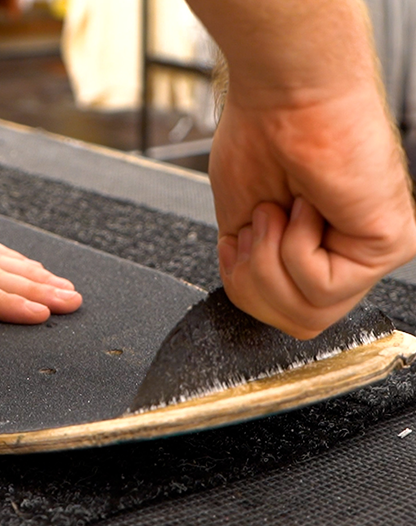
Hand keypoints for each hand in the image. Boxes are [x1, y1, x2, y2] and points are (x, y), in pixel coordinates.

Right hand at [212, 83, 415, 338]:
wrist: (280, 97)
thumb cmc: (260, 138)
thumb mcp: (241, 222)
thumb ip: (254, 265)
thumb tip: (252, 292)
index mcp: (318, 247)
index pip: (288, 313)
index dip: (248, 288)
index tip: (241, 241)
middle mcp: (350, 252)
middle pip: (298, 324)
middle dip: (256, 281)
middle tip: (261, 224)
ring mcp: (372, 251)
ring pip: (310, 315)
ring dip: (272, 261)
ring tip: (279, 211)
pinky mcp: (390, 243)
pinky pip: (324, 286)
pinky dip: (295, 246)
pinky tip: (305, 206)